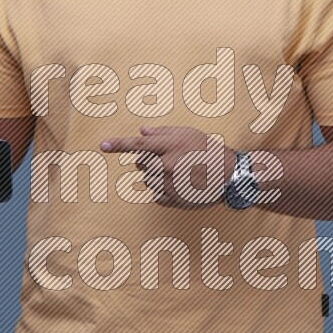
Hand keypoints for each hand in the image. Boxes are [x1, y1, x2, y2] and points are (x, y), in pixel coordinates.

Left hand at [100, 125, 235, 208]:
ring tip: (178, 172)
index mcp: (170, 146)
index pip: (138, 145)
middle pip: (141, 163)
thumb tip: (142, 132)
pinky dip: (163, 190)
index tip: (102, 145)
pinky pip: (156, 194)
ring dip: (157, 175)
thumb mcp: (189, 133)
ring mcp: (169, 184)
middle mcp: (167, 165)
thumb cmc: (209, 151)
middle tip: (169, 159)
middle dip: (149, 160)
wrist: (229, 176)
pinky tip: (180, 185)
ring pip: (148, 179)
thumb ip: (163, 132)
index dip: (118, 145)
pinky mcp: (173, 199)